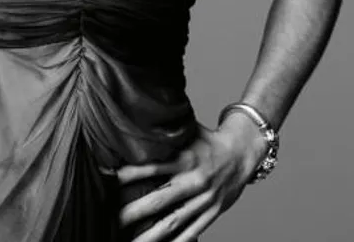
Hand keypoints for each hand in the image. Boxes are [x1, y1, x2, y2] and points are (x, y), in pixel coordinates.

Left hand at [114, 119, 268, 240]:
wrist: (242, 153)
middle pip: (160, 200)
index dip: (130, 173)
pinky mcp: (212, 213)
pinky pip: (193, 232)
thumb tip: (136, 122)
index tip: (110, 178)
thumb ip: (165, 133)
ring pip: (174, 222)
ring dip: (152, 235)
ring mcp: (203, 200)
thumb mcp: (187, 131)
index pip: (152, 166)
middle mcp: (193, 181)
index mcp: (184, 158)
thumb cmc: (208, 140)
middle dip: (135, 210)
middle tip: (114, 217)